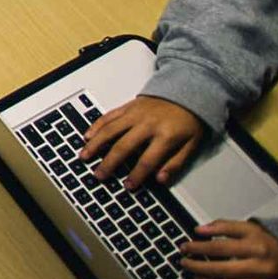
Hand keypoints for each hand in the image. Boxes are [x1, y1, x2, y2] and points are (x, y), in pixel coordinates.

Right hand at [80, 95, 206, 188]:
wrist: (187, 92)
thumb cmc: (189, 121)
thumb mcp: (192, 145)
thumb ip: (176, 163)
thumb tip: (161, 179)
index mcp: (166, 136)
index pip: (147, 160)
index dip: (136, 175)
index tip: (128, 186)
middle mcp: (147, 124)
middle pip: (123, 146)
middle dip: (109, 163)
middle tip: (99, 175)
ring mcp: (135, 114)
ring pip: (110, 130)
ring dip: (96, 144)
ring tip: (85, 156)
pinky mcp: (128, 106)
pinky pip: (109, 116)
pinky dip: (96, 126)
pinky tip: (88, 136)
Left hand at [180, 219, 277, 278]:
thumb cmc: (270, 245)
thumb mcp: (251, 229)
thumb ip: (225, 226)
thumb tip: (200, 230)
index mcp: (257, 247)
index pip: (219, 248)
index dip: (198, 247)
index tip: (185, 247)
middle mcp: (262, 268)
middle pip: (222, 270)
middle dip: (198, 267)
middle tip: (185, 263)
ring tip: (196, 278)